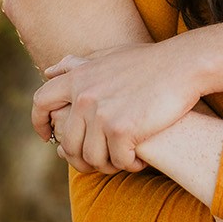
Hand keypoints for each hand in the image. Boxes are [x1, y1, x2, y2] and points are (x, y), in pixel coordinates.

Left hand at [32, 44, 199, 172]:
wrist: (182, 65)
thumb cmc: (149, 62)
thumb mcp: (107, 56)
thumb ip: (76, 65)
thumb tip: (49, 71)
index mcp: (77, 79)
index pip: (40, 103)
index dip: (39, 123)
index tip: (48, 137)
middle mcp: (83, 97)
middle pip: (67, 143)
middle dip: (79, 159)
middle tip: (96, 164)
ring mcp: (101, 114)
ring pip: (91, 157)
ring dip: (106, 165)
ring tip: (121, 161)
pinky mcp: (121, 130)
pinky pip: (118, 161)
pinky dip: (129, 165)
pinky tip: (139, 160)